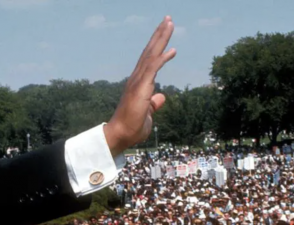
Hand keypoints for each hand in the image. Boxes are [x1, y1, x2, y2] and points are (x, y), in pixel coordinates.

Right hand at [105, 16, 176, 155]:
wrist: (120, 135)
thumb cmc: (131, 127)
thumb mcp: (147, 113)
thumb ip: (153, 103)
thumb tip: (161, 96)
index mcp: (138, 83)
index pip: (149, 59)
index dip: (157, 44)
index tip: (165, 31)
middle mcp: (136, 78)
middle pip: (150, 51)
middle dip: (159, 34)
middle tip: (168, 19)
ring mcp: (137, 82)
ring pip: (151, 55)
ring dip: (161, 39)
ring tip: (169, 23)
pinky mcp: (140, 88)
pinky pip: (152, 69)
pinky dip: (162, 58)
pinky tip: (172, 49)